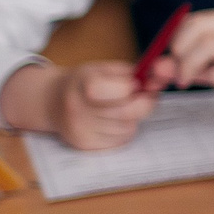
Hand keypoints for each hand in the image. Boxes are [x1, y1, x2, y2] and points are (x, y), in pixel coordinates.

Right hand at [2, 60, 168, 149]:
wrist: (50, 101)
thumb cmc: (84, 82)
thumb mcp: (104, 69)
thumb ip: (135, 73)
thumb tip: (163, 77)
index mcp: (83, 84)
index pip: (121, 90)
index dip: (134, 88)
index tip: (134, 83)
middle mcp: (78, 110)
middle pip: (128, 113)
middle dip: (142, 104)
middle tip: (140, 96)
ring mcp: (81, 130)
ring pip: (127, 127)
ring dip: (132, 118)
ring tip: (118, 107)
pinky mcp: (86, 145)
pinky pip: (120, 139)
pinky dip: (122, 130)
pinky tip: (110, 120)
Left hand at [167, 10, 213, 115]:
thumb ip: (190, 66)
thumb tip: (157, 67)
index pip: (191, 21)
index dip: (176, 41)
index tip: (173, 61)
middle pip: (196, 30)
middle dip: (180, 55)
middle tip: (180, 75)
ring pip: (206, 48)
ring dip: (192, 68)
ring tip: (191, 83)